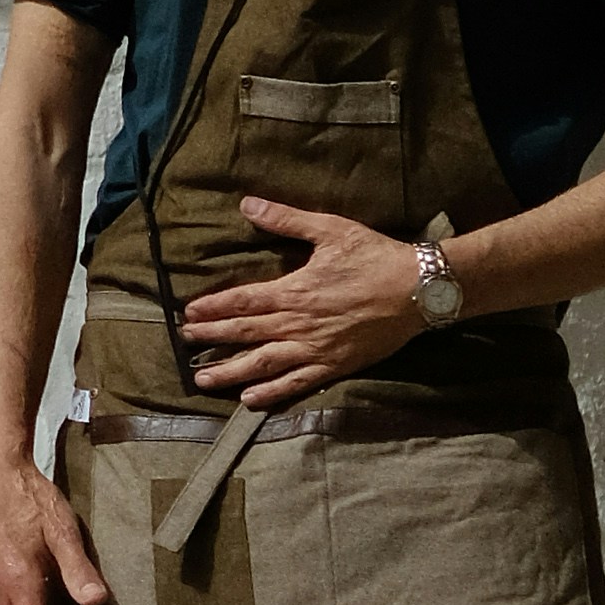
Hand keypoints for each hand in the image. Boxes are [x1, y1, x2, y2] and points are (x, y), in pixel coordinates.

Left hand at [182, 199, 423, 404]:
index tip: (189, 313)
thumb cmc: (374, 257)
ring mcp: (316, 348)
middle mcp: (299, 324)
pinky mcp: (334, 366)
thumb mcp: (330, 230)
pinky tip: (250, 401)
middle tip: (185, 343)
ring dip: (231, 372)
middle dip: (213, 338)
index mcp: (295, 290)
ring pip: (264, 364)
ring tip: (204, 379)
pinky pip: (296, 383)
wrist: (418, 290)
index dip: (214, 308)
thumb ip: (286, 220)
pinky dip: (272, 393)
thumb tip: (248, 204)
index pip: (243, 301)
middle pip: (246, 334)